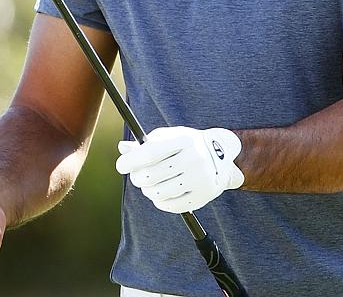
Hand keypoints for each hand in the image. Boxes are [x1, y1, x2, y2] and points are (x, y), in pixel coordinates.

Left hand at [115, 126, 243, 212]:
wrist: (220, 154)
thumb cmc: (187, 144)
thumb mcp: (169, 137)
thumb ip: (146, 144)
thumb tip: (123, 148)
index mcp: (183, 140)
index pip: (150, 153)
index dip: (130, 161)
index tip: (121, 166)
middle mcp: (194, 159)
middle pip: (151, 175)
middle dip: (137, 178)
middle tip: (137, 177)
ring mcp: (200, 179)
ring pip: (158, 193)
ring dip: (147, 191)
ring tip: (149, 185)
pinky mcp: (203, 196)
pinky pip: (171, 206)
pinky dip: (159, 202)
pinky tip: (161, 194)